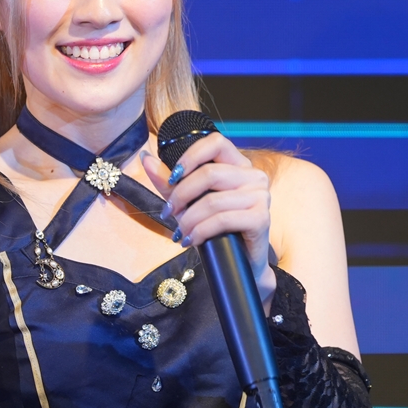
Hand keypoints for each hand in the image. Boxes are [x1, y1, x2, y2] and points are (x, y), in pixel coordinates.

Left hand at [141, 133, 276, 304]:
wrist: (240, 264)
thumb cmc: (216, 230)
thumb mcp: (188, 202)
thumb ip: (168, 181)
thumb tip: (145, 157)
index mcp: (238, 165)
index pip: (215, 142)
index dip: (190, 157)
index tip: (172, 178)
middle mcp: (254, 176)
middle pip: (209, 173)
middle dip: (181, 195)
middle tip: (168, 212)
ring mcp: (261, 196)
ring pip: (213, 200)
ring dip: (189, 219)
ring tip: (180, 232)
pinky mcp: (261, 218)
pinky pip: (223, 219)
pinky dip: (201, 231)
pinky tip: (191, 240)